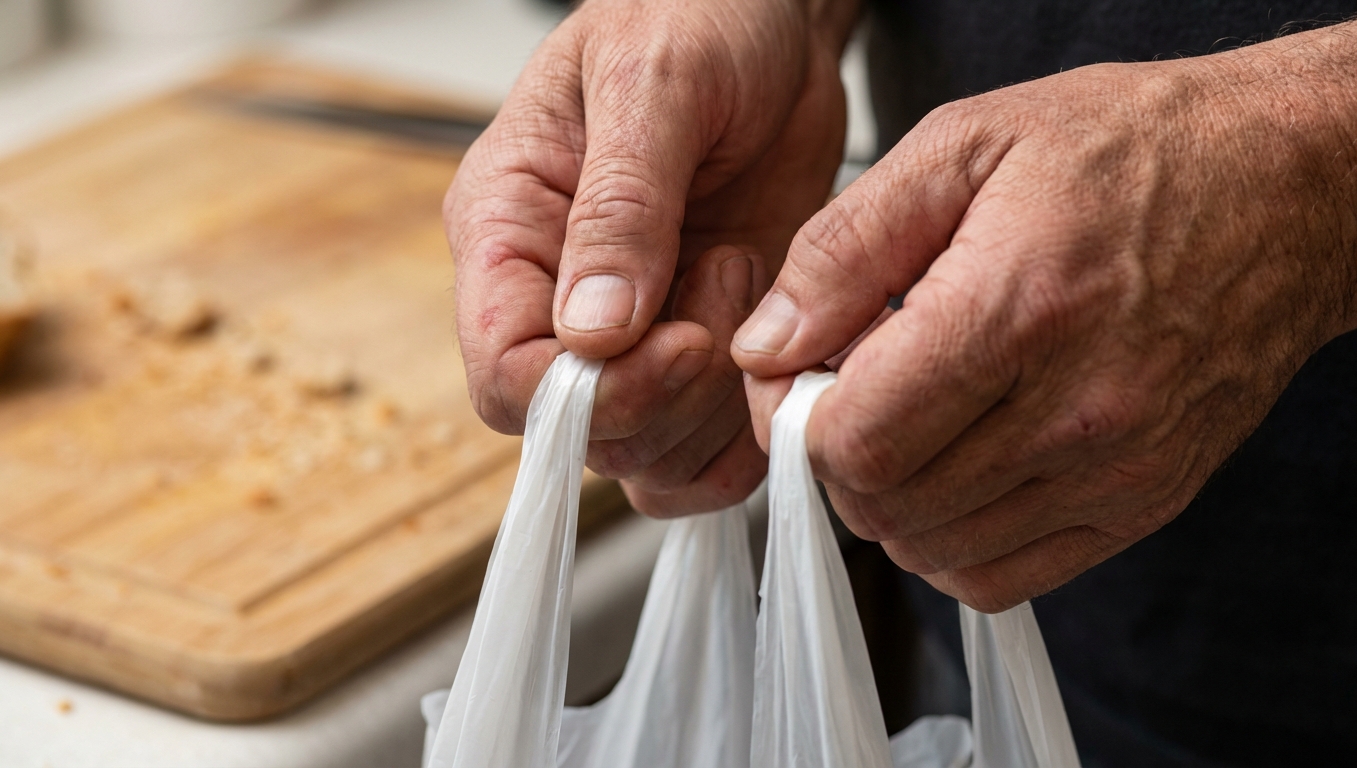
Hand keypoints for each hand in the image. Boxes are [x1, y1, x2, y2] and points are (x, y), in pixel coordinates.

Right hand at [446, 0, 857, 514]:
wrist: (775, 22)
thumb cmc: (694, 16)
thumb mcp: (653, 81)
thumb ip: (620, 205)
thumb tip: (592, 329)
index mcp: (510, 232)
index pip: (504, 374)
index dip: (585, 393)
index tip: (674, 341)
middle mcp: (560, 299)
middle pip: (582, 431)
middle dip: (668, 394)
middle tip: (727, 289)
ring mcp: (634, 335)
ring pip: (646, 455)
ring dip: (716, 403)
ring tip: (748, 279)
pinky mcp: (700, 350)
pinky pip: (705, 453)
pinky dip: (747, 432)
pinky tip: (774, 342)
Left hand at [736, 18, 1356, 611]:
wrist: (1286, 187)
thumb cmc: (1129, 152)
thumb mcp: (966, 143)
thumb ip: (846, 247)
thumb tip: (764, 344)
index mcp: (1020, 306)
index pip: (858, 440)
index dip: (800, 418)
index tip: (806, 376)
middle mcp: (1077, 409)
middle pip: (884, 505)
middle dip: (837, 455)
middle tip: (854, 388)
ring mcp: (1117, 470)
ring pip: (931, 551)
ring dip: (888, 497)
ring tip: (913, 415)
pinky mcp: (1142, 504)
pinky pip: (999, 579)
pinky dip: (948, 539)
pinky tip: (955, 467)